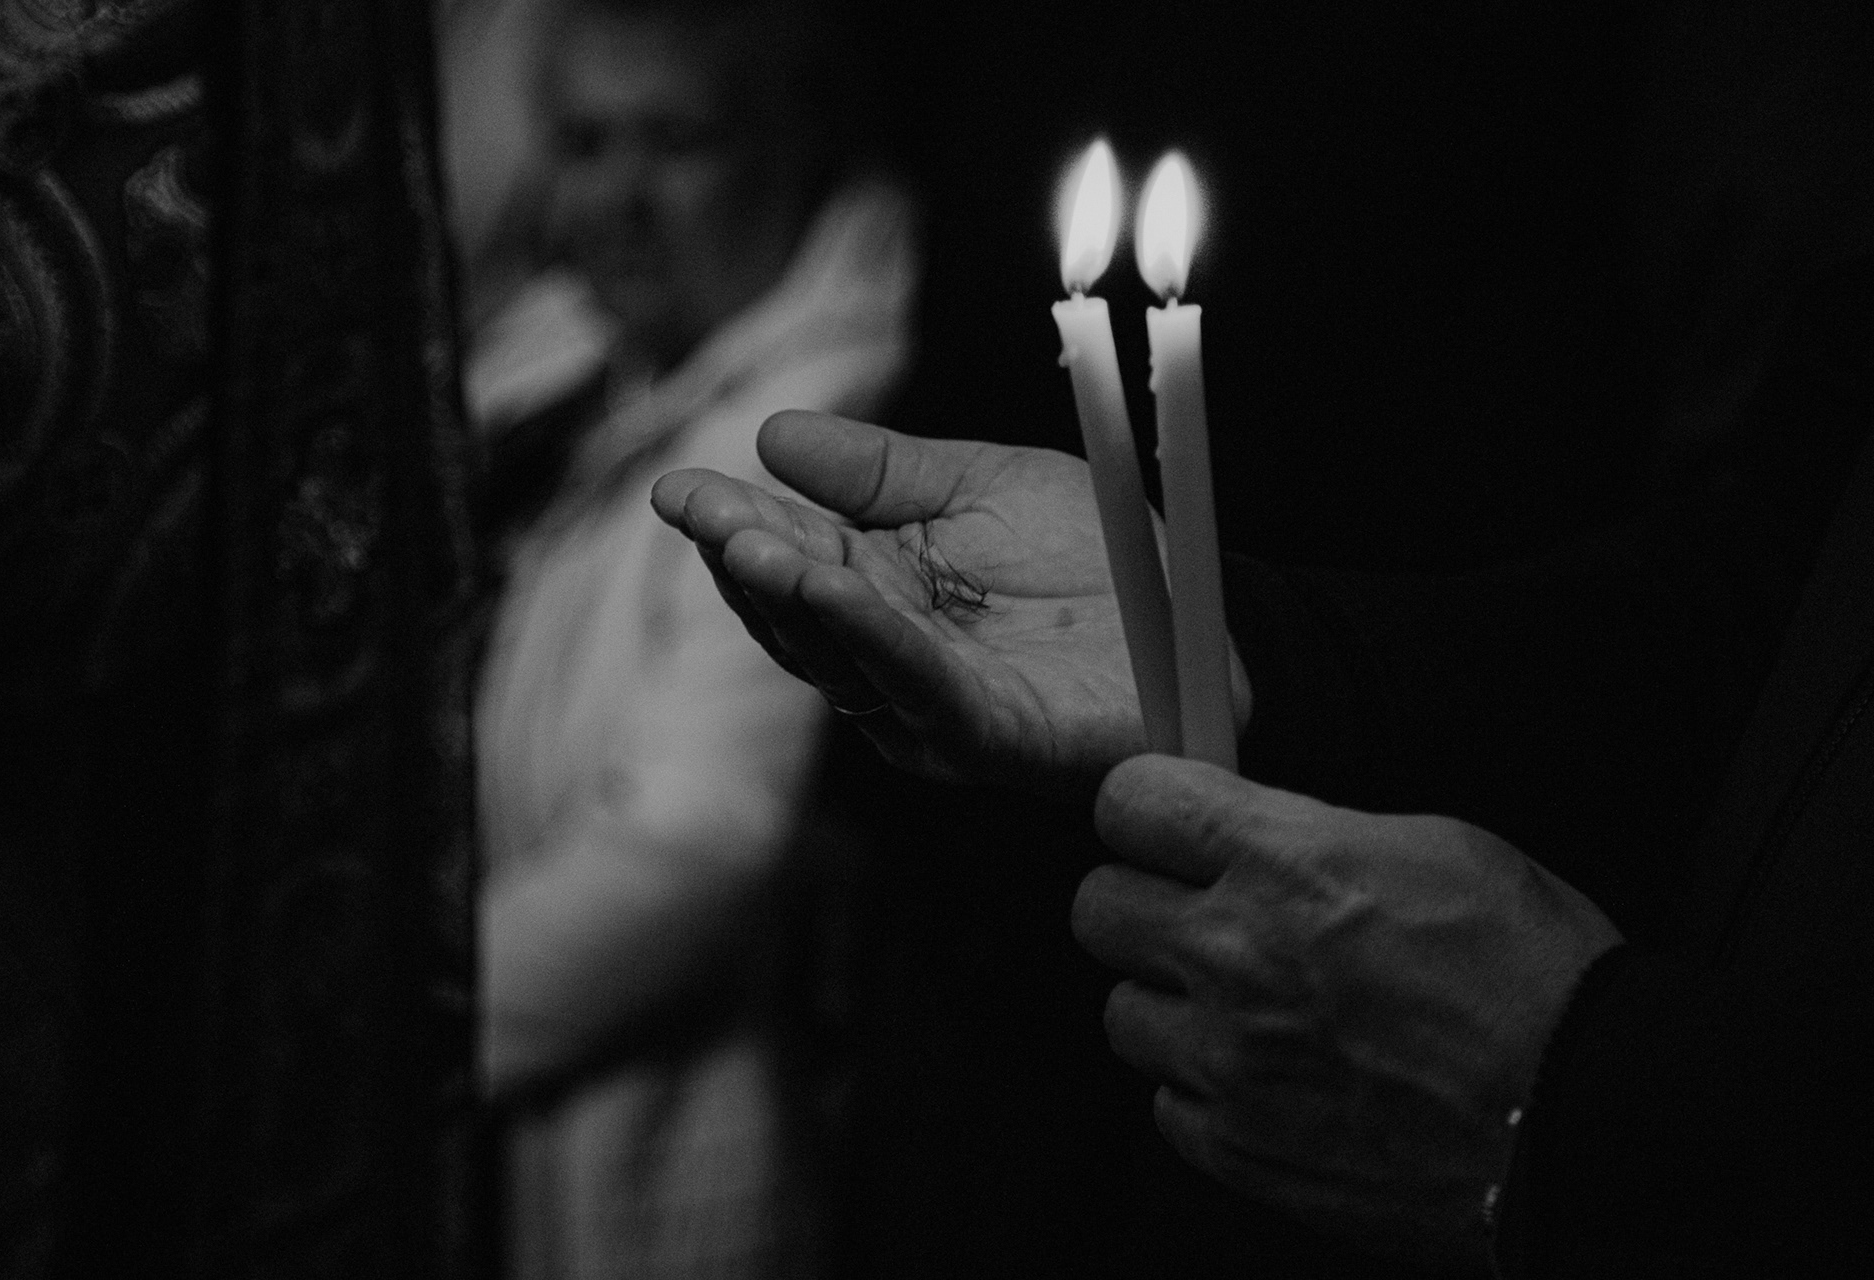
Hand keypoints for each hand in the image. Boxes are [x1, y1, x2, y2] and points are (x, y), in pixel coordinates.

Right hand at [652, 411, 1249, 791]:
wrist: (1206, 620)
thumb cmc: (1096, 559)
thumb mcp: (979, 485)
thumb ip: (881, 470)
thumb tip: (771, 433)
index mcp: (883, 595)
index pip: (793, 559)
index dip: (734, 524)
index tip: (677, 487)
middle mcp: (891, 657)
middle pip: (797, 613)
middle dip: (744, 558)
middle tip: (698, 508)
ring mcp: (932, 704)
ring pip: (841, 654)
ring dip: (790, 597)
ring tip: (747, 541)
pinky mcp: (986, 734)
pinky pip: (917, 684)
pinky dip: (870, 638)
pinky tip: (831, 590)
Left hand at [1072, 756, 1621, 1266]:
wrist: (1584, 1122)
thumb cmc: (1538, 978)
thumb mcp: (1439, 847)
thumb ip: (1316, 836)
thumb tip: (1258, 833)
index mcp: (1283, 862)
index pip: (1130, 802)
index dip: (1147, 808)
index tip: (1164, 822)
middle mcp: (1233, 955)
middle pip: (1096, 907)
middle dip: (1143, 903)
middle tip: (1197, 916)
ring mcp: (1229, 1059)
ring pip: (1122, 1013)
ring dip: (1174, 1006)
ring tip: (1249, 1011)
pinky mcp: (1240, 1149)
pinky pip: (1168, 1105)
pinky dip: (1208, 1092)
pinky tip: (1273, 1081)